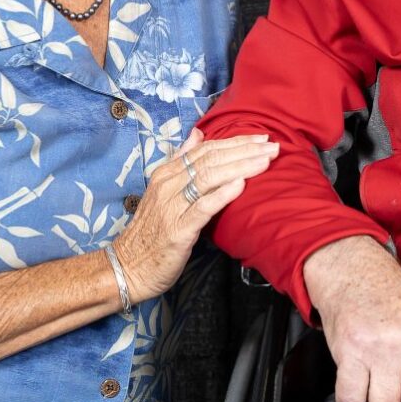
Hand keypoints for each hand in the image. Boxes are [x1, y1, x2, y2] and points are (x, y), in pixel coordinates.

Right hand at [113, 129, 278, 301]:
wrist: (128, 267)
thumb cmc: (152, 230)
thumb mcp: (163, 190)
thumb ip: (181, 161)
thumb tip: (198, 134)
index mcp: (166, 173)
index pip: (205, 149)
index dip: (235, 141)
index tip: (261, 138)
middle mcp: (168, 185)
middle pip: (210, 159)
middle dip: (244, 151)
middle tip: (272, 146)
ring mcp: (172, 207)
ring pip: (209, 178)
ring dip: (240, 166)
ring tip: (265, 160)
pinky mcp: (178, 230)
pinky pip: (203, 207)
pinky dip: (223, 194)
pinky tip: (241, 184)